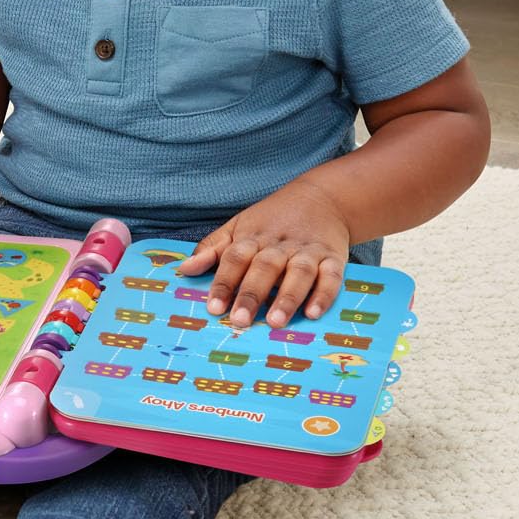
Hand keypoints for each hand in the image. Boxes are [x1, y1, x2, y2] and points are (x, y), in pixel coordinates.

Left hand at [177, 182, 350, 328]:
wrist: (322, 198)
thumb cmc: (272, 219)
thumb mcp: (239, 227)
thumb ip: (212, 248)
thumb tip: (184, 269)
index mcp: (253, 237)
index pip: (234, 258)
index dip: (223, 283)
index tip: (214, 307)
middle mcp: (280, 245)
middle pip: (264, 268)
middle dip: (251, 294)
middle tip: (240, 320)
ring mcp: (308, 251)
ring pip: (298, 273)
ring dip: (287, 297)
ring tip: (275, 321)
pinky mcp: (334, 258)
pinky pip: (331, 276)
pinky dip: (324, 294)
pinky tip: (313, 313)